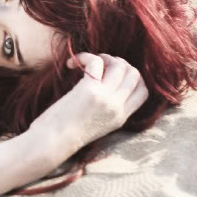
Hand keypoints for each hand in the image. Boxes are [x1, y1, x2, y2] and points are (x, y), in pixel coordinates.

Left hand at [28, 53, 148, 158]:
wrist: (53, 141)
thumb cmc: (66, 132)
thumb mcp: (98, 125)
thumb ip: (107, 109)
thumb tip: (104, 86)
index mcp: (121, 117)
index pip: (143, 91)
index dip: (132, 77)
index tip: (113, 73)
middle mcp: (117, 107)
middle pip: (133, 74)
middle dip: (118, 62)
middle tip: (99, 64)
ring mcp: (105, 98)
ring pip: (119, 65)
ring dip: (104, 57)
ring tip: (86, 62)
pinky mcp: (89, 90)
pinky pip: (96, 62)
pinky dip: (85, 56)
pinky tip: (71, 64)